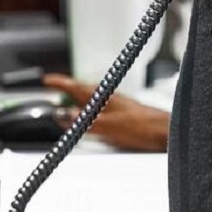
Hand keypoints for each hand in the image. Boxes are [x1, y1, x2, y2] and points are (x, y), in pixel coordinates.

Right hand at [42, 73, 168, 151]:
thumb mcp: (107, 126)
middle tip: (52, 95)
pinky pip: (98, 111)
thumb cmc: (142, 126)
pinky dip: (89, 115)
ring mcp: (115, 105)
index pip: (75, 86)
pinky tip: (90, 122)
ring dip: (77, 105)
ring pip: (90, 102)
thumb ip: (83, 122)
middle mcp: (108, 97)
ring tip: (66, 111)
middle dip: (65, 93)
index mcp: (103, 96)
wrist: (165, 132)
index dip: (59, 83)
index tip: (46, 80)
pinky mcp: (122, 114)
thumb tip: (62, 115)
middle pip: (81, 92)